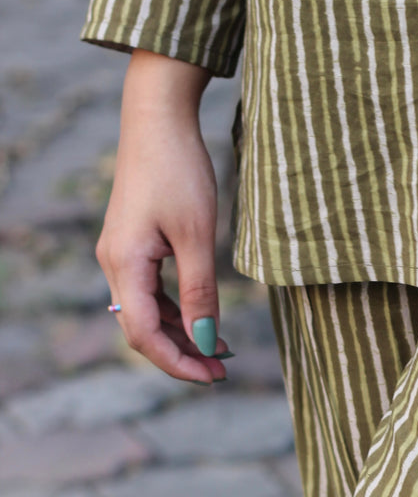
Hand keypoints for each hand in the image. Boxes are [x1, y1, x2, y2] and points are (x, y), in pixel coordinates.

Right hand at [97, 49, 229, 383]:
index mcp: (124, 265)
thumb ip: (201, 293)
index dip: (178, 362)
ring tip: (221, 349)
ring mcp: (121, 254)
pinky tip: (204, 318)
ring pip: (146, 312)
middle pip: (141, 329)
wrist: (158, 120)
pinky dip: (176, 310)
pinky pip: (150, 291)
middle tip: (224, 369)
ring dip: (181, 333)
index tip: (215, 376)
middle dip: (182, 353)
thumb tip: (208, 342)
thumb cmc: (179, 172)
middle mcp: (114, 264)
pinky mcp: (133, 243)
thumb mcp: (198, 236)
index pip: (144, 335)